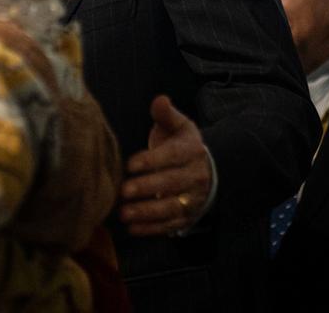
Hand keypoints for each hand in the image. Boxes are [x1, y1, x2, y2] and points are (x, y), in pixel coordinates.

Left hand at [118, 95, 212, 236]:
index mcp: (192, 151)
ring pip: (170, 208)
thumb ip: (166, 114)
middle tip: (123, 191)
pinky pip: (170, 225)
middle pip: (171, 183)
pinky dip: (151, 229)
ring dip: (147, 213)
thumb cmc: (182, 145)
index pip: (173, 156)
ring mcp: (192, 199)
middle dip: (147, 188)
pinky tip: (132, 229)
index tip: (130, 164)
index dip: (152, 160)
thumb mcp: (178, 126)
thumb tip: (159, 99)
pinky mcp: (186, 217)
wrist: (205, 170)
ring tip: (124, 214)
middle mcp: (196, 176)